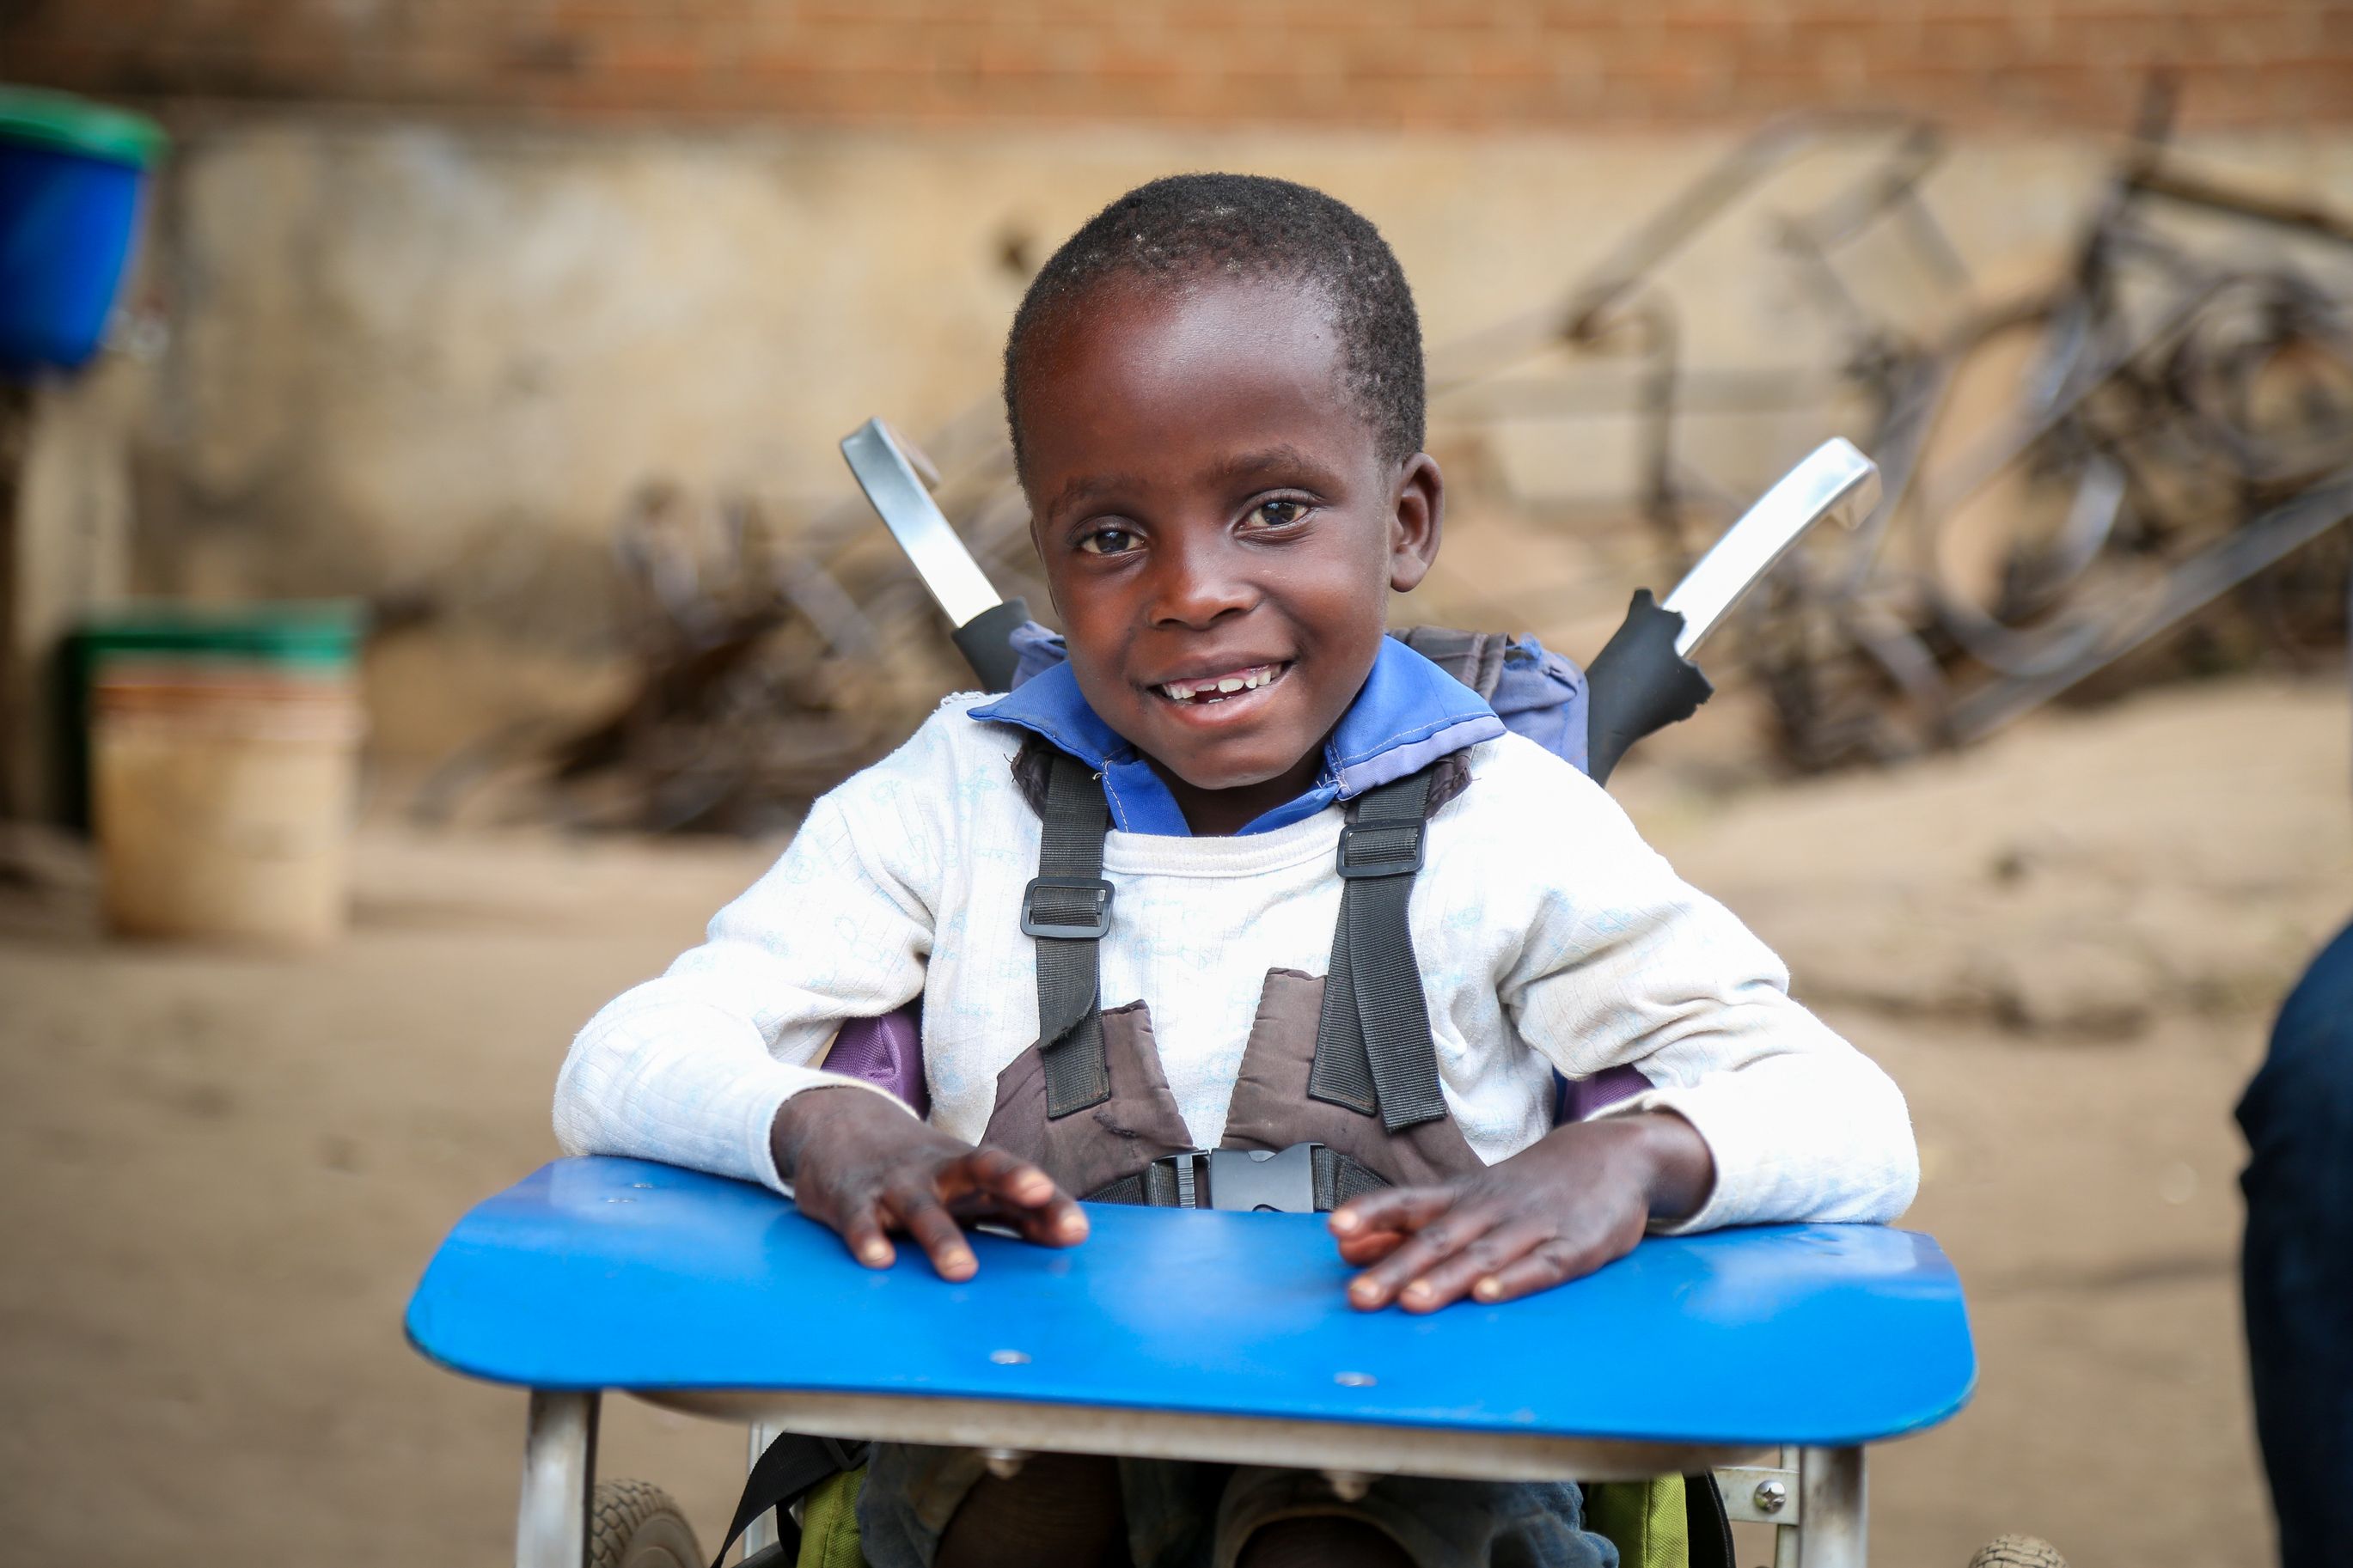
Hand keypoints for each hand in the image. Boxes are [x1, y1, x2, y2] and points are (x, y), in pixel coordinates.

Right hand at [770, 1087, 1087, 1280]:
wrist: (839, 1127)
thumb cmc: (921, 1172)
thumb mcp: (965, 1185)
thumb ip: (1013, 1211)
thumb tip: (1071, 1238)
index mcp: (971, 1171)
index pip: (1019, 1184)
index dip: (1049, 1204)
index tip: (1076, 1230)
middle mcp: (939, 1172)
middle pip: (980, 1168)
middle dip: (1012, 1179)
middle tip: (1038, 1195)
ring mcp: (895, 1184)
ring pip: (921, 1207)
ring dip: (942, 1237)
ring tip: (961, 1270)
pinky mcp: (852, 1200)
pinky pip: (860, 1220)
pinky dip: (868, 1238)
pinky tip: (879, 1260)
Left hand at [1328, 1112, 1713, 1312]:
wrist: (1610, 1155)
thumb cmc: (1526, 1188)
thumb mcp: (1467, 1198)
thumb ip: (1410, 1225)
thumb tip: (1348, 1249)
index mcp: (1462, 1197)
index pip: (1409, 1201)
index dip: (1373, 1214)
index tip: (1337, 1228)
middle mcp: (1491, 1209)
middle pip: (1438, 1238)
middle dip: (1396, 1268)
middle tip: (1359, 1298)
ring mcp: (1533, 1227)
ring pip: (1483, 1254)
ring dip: (1447, 1278)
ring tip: (1413, 1302)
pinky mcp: (1574, 1247)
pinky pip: (1542, 1266)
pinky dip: (1515, 1280)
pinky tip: (1489, 1295)